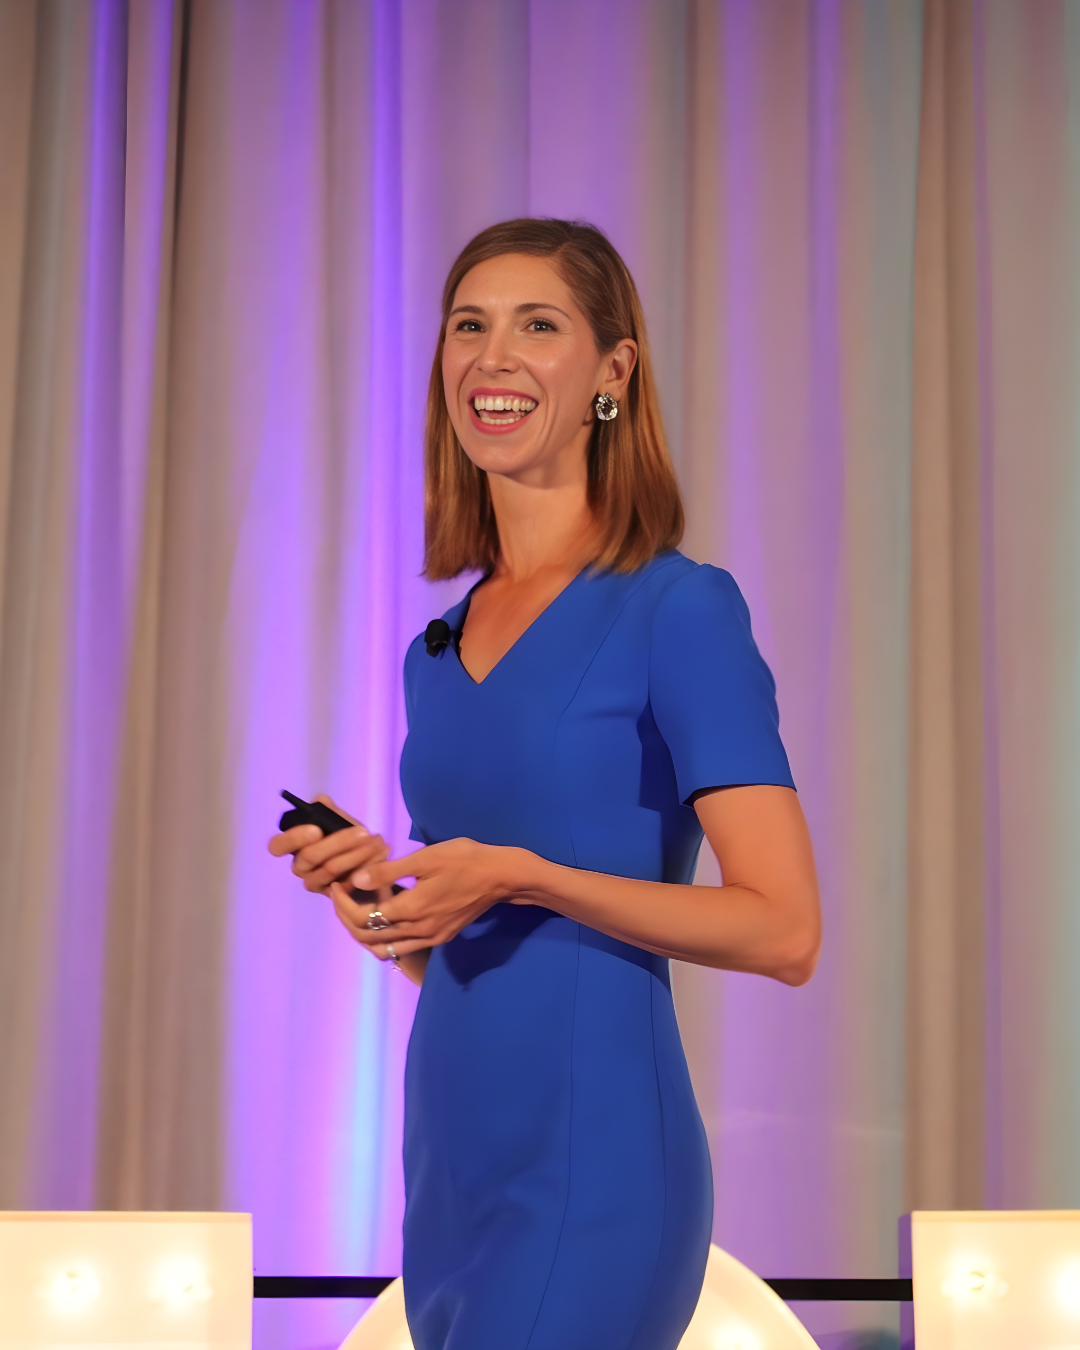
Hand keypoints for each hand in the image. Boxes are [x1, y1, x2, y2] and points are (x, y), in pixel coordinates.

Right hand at [267, 794, 389, 896]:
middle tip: (362, 831)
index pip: (277, 846)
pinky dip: (367, 864)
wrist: (372, 860)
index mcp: (295, 846)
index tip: (316, 830)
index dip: (293, 838)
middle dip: (338, 842)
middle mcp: (300, 867)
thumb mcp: (339, 819)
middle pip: (309, 857)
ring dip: (356, 853)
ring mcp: (316, 883)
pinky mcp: (333, 896)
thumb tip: (320, 801)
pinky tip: (380, 853)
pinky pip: (348, 881)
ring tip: (375, 840)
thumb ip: (328, 809)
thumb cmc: (349, 836)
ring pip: (330, 869)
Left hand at [329, 837, 518, 961]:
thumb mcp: (425, 858)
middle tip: (341, 895)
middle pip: (369, 938)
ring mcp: (431, 938)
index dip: (343, 903)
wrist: (501, 876)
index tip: (337, 884)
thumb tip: (356, 879)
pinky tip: (385, 914)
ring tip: (358, 907)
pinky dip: (386, 936)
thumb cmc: (464, 859)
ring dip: (365, 933)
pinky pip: (403, 946)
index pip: (364, 918)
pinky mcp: (440, 937)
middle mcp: (419, 931)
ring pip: (385, 948)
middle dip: (347, 918)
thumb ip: (388, 871)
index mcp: (412, 910)